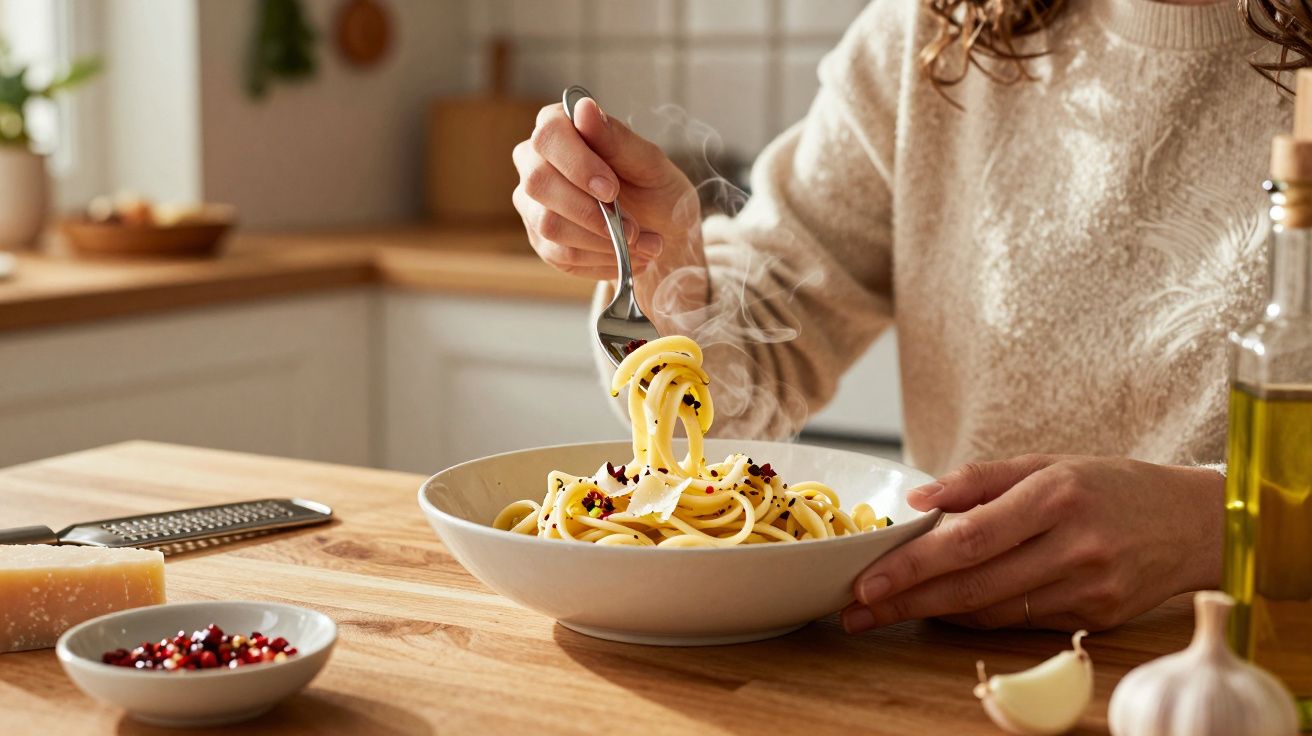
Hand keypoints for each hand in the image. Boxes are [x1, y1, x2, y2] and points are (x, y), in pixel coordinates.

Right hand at [512, 98, 701, 281]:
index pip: (548, 135)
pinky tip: (627, 254)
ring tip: (641, 242)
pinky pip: (561, 254)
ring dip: (602, 240)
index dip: (578, 164)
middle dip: (590, 211)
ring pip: (549, 224)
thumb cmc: (655, 189)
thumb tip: (584, 108)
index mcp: (560, 129)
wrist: (662, 232)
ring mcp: (533, 204)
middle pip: (538, 182)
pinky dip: (602, 258)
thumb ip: (617, 138)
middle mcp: (535, 163)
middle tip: (632, 227)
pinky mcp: (541, 240)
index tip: (612, 189)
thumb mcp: (650, 164)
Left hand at [841, 455, 1224, 632]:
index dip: (914, 564)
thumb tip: (918, 500)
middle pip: (973, 584)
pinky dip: (976, 615)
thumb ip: (979, 480)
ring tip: (886, 610)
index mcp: (1056, 495)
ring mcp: (1089, 588)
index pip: (969, 538)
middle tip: (855, 611)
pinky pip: (1020, 622)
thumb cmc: (1110, 486)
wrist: (1195, 523)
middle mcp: (1074, 545)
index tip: (867, 581)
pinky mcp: (1097, 617)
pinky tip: (942, 609)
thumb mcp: (1047, 462)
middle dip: (906, 601)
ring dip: (932, 613)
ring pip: (992, 611)